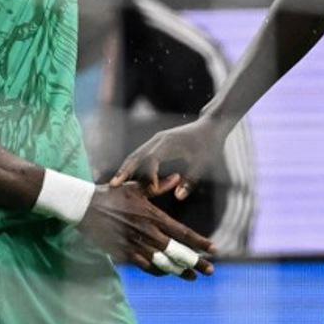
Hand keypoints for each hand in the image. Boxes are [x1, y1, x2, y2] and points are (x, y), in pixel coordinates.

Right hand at [78, 182, 214, 279]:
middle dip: (195, 262)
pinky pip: (145, 267)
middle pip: (177, 252)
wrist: (85, 207)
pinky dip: (158, 271)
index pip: (182, 233)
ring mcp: (135, 245)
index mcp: (153, 216)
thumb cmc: (113, 194)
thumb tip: (177, 177)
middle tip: (210, 271)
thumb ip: (159, 186)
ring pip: (163, 263)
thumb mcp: (137, 187)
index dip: (199, 242)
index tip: (213, 248)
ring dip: (179, 271)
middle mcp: (147, 233)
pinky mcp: (123, 254)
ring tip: (193, 277)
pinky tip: (167, 273)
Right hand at [110, 116, 228, 200]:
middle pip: (136, 156)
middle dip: (124, 171)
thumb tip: (178, 197)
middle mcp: (158, 140)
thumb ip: (190, 180)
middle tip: (113, 186)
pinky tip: (125, 178)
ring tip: (114, 184)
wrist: (211, 126)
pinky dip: (131, 165)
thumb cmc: (209, 146)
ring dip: (125, 169)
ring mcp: (155, 141)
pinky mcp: (156, 143)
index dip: (148, 175)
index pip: (151, 159)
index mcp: (169, 143)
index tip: (151, 191)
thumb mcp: (203, 164)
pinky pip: (140, 155)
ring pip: (135, 155)